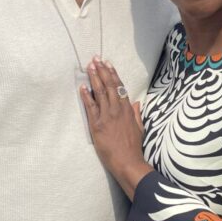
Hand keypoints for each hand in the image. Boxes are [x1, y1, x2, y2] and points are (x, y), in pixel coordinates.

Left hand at [79, 57, 151, 200]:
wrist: (127, 161)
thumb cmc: (133, 147)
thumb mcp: (139, 127)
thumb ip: (136, 114)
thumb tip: (136, 103)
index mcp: (127, 110)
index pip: (120, 87)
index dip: (113, 74)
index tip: (108, 64)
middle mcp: (117, 109)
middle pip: (109, 86)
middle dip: (102, 71)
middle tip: (96, 59)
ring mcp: (107, 116)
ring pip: (99, 92)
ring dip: (94, 78)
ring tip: (89, 67)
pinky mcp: (97, 125)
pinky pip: (90, 107)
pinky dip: (86, 95)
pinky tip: (82, 86)